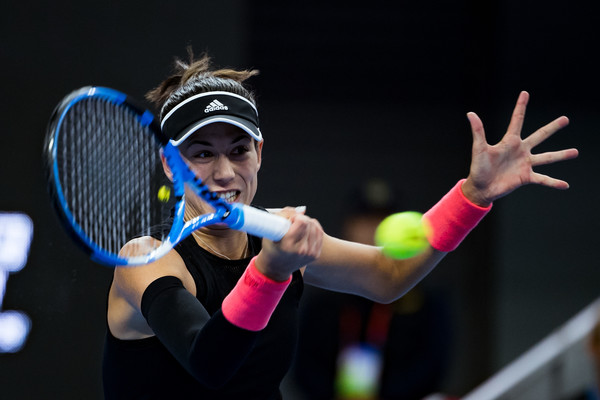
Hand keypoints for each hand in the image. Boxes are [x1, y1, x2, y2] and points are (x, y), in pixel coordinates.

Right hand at [255, 207, 323, 281]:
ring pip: (315, 227)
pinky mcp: (315, 254)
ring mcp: (310, 253)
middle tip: (293, 223)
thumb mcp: (270, 230)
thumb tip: (301, 211)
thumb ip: (284, 215)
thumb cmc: (272, 247)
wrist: (276, 267)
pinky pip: (319, 233)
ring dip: (308, 223)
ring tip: (298, 228)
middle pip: (309, 223)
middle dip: (301, 219)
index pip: (302, 222)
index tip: (290, 219)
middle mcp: (300, 250)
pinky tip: (306, 230)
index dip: (296, 216)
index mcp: (287, 244)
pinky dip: (314, 228)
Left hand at [462, 91, 578, 205]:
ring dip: (561, 155)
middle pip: (540, 136)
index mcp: (509, 141)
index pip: (517, 120)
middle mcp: (520, 151)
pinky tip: (565, 185)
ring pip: (547, 157)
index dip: (520, 106)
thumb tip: (470, 113)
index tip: (525, 93)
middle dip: (552, 127)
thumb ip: (478, 131)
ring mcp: (525, 164)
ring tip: (575, 152)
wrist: (480, 188)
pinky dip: (553, 182)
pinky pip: (543, 179)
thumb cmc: (478, 168)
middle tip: (565, 119)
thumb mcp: (479, 148)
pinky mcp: (526, 177)